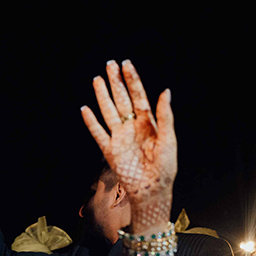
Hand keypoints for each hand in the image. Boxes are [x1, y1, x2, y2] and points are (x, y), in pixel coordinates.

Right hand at [81, 60, 175, 232]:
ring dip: (103, 97)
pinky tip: (85, 110)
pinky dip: (91, 122)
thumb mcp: (169, 140)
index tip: (126, 64)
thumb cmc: (165, 168)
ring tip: (97, 79)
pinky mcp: (110, 151)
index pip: (138, 96)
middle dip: (116, 82)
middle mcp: (132, 128)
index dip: (132, 80)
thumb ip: (165, 116)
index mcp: (148, 123)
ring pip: (109, 112)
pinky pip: (98, 134)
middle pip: (122, 100)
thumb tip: (165, 91)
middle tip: (110, 64)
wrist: (152, 191)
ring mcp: (120, 138)